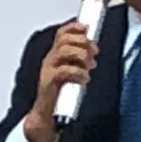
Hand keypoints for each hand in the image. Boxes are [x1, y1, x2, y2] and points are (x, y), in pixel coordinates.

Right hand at [24, 21, 97, 141]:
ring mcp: (47, 69)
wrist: (46, 114)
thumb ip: (79, 60)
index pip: (61, 34)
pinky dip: (78, 72)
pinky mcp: (48, 81)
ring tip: (90, 65)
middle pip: (64, 40)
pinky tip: (85, 78)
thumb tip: (93, 49)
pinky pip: (64, 70)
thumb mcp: (71, 72)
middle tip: (94, 52)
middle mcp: (50, 59)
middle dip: (82, 42)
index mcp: (54, 55)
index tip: (87, 28)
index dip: (73, 27)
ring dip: (81, 56)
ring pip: (64, 51)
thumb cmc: (60, 94)